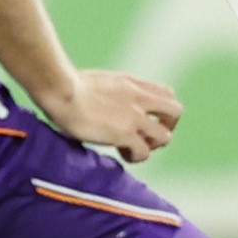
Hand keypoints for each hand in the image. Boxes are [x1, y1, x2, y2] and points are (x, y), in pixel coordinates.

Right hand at [34, 69, 183, 163]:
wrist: (62, 91)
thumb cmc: (68, 86)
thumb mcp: (100, 80)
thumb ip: (112, 90)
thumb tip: (104, 100)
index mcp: (132, 84)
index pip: (166, 94)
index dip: (162, 110)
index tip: (145, 119)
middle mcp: (139, 98)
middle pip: (175, 111)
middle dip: (167, 127)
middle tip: (148, 135)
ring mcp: (134, 117)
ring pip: (165, 136)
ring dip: (152, 145)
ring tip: (134, 148)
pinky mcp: (125, 133)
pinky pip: (144, 152)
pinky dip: (136, 157)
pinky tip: (122, 154)